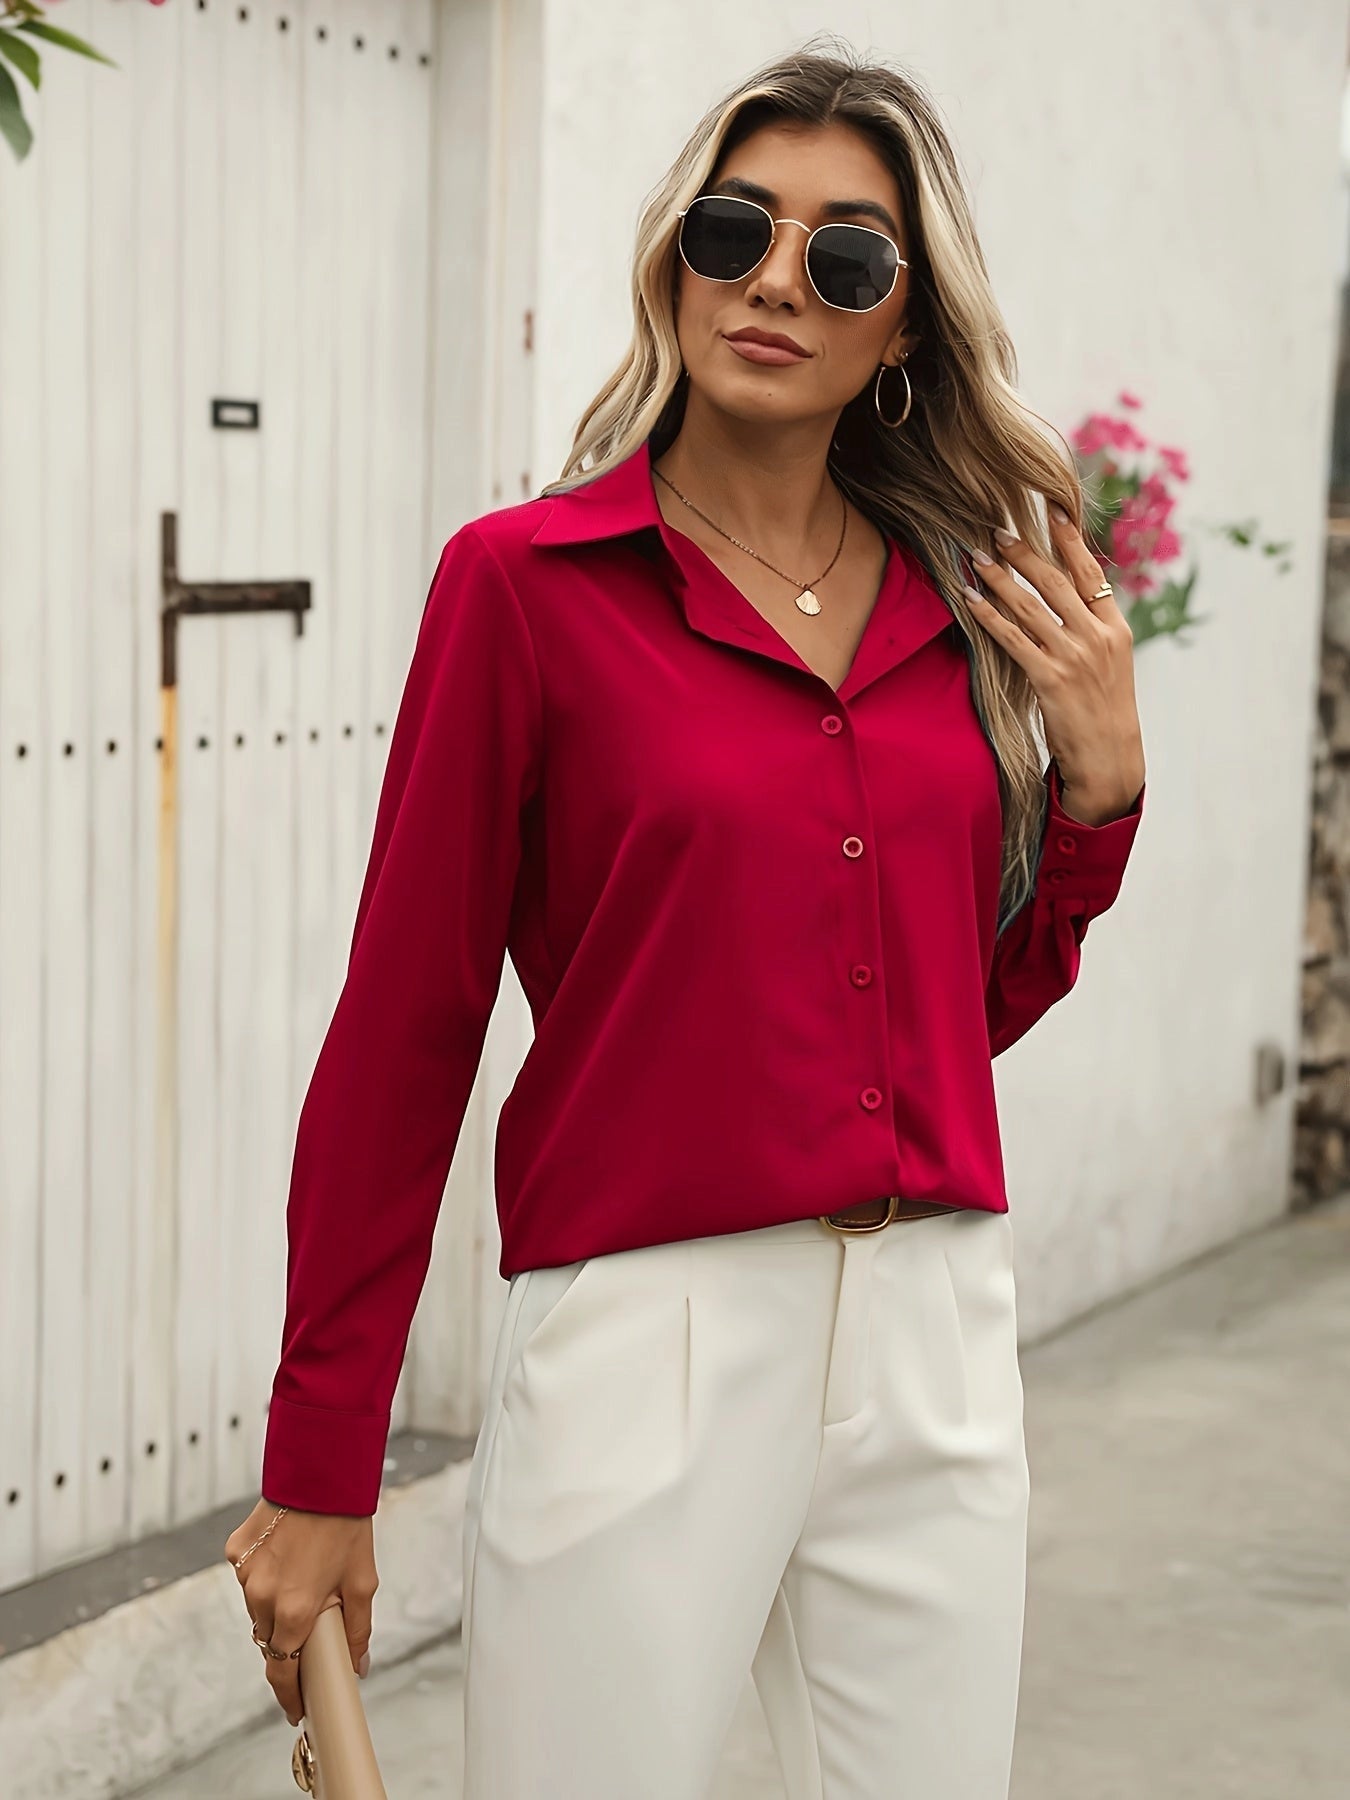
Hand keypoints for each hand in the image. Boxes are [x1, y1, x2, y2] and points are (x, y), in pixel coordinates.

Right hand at [224, 1498, 376, 1727]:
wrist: (321, 1472)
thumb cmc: (346, 1524)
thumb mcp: (361, 1580)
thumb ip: (357, 1629)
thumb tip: (359, 1665)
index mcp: (294, 1610)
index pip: (281, 1670)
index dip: (288, 1695)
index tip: (295, 1709)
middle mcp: (262, 1597)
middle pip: (269, 1640)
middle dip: (286, 1643)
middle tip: (307, 1630)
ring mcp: (245, 1574)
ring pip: (256, 1609)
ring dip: (274, 1607)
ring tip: (302, 1578)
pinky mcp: (235, 1551)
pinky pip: (248, 1577)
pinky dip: (264, 1576)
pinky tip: (286, 1554)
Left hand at [964, 505, 1145, 823]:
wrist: (1109, 758)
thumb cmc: (1104, 711)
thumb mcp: (1110, 664)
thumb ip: (1092, 629)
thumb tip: (1068, 599)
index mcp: (1115, 628)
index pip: (1090, 573)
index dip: (1069, 539)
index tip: (1052, 509)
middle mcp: (1097, 636)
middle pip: (1056, 581)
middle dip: (1025, 552)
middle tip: (998, 530)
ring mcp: (1074, 657)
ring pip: (1031, 605)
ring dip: (1000, 578)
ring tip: (977, 557)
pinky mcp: (1050, 679)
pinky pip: (1013, 639)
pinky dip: (989, 616)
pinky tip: (971, 600)